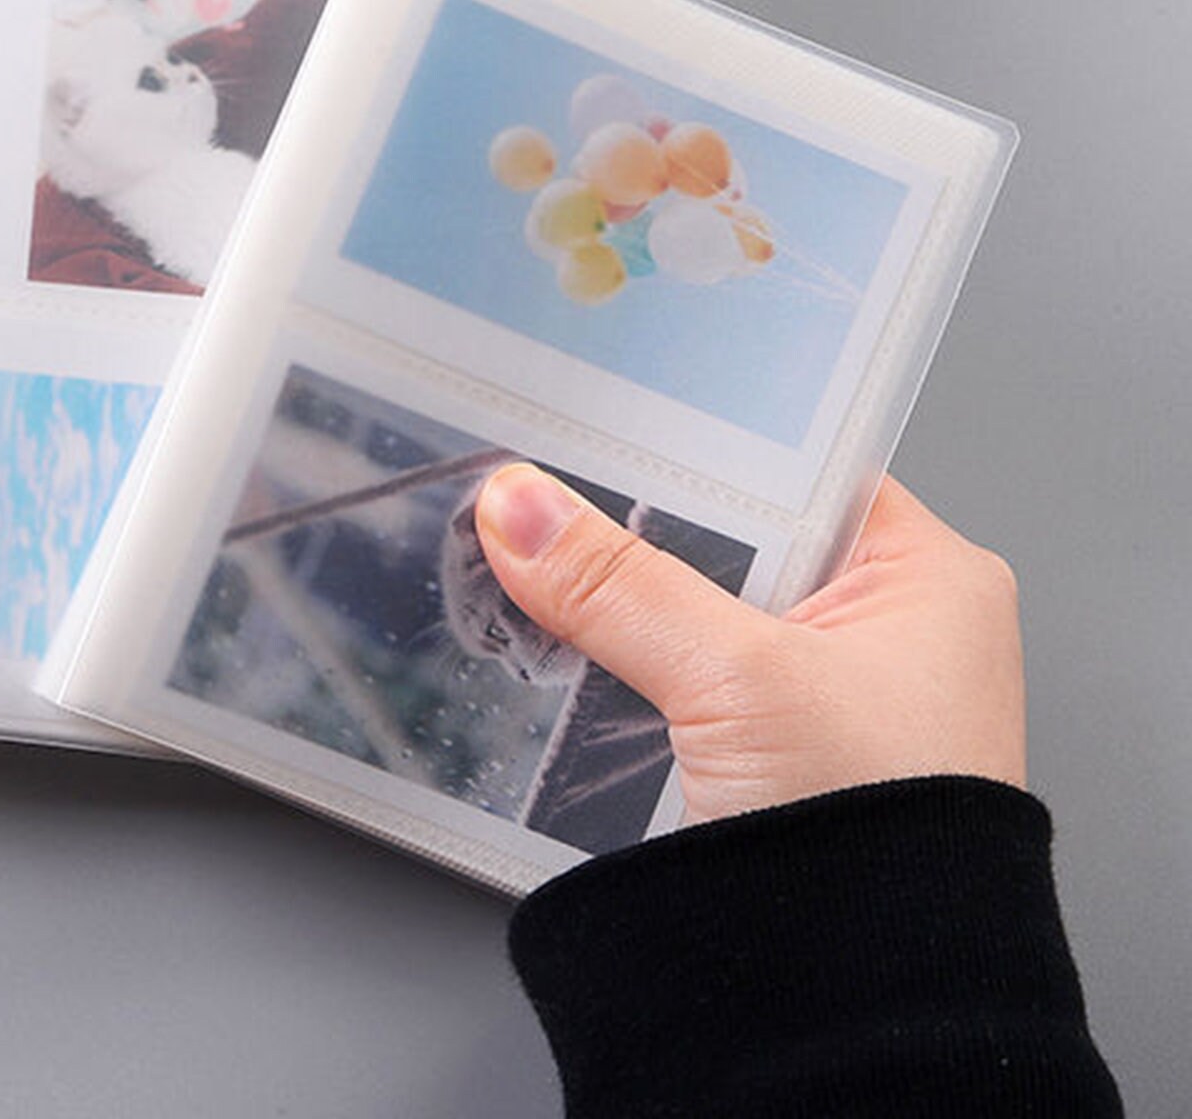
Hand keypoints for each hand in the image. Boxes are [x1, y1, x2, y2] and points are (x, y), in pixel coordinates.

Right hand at [476, 464, 1025, 822]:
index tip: (590, 426)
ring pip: (696, 616)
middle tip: (538, 496)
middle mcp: (887, 629)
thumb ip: (618, 583)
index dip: (686, 448)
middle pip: (731, 542)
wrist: (872, 1020)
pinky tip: (560, 654)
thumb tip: (520, 506)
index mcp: (925, 576)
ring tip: (527, 565)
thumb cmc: (881, 848)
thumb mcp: (735, 679)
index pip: (786, 468)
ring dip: (620, 608)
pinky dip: (626, 674)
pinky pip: (683, 684)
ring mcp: (830, 700)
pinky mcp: (775, 761)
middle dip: (634, 532)